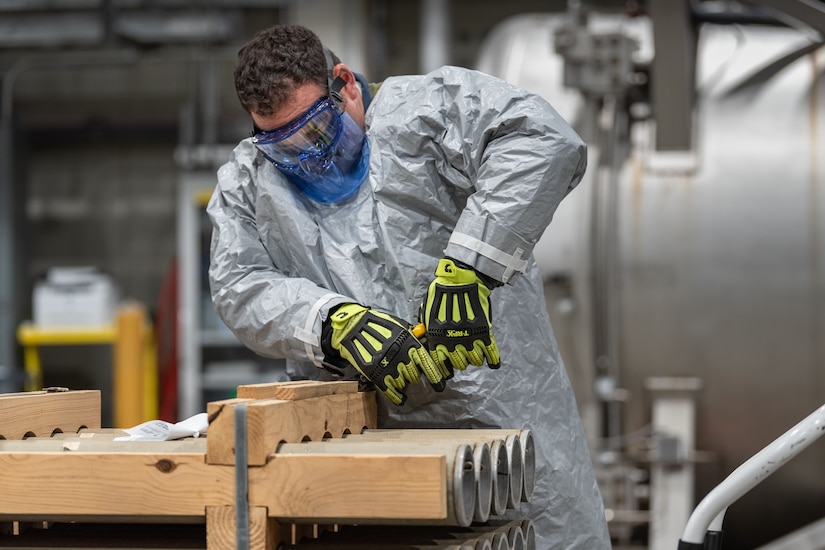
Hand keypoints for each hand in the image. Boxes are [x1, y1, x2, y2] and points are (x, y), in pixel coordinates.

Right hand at [328, 303, 444, 404]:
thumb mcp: (400, 327)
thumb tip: (428, 345)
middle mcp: (400, 356)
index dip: (435, 376)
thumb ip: (415, 337)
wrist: (353, 328)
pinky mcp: (376, 375)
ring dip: (403, 382)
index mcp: (409, 343)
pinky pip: (391, 392)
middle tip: (409, 371)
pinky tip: (402, 399)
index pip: (426, 363)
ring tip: (397, 374)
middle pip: (415, 376)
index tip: (440, 386)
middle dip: (414, 375)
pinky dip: (398, 397)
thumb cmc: (379, 326)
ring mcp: (388, 367)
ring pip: (403, 384)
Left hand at [421, 258, 500, 370]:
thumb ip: (427, 329)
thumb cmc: (441, 293)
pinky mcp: (484, 332)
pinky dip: (493, 360)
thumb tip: (425, 341)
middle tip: (461, 357)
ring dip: (474, 359)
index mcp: (436, 338)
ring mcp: (469, 338)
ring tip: (474, 354)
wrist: (461, 280)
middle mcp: (452, 342)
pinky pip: (490, 352)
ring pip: (474, 361)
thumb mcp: (427, 312)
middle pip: (458, 365)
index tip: (445, 375)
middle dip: (460, 362)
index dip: (442, 372)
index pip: (439, 365)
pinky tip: (493, 364)